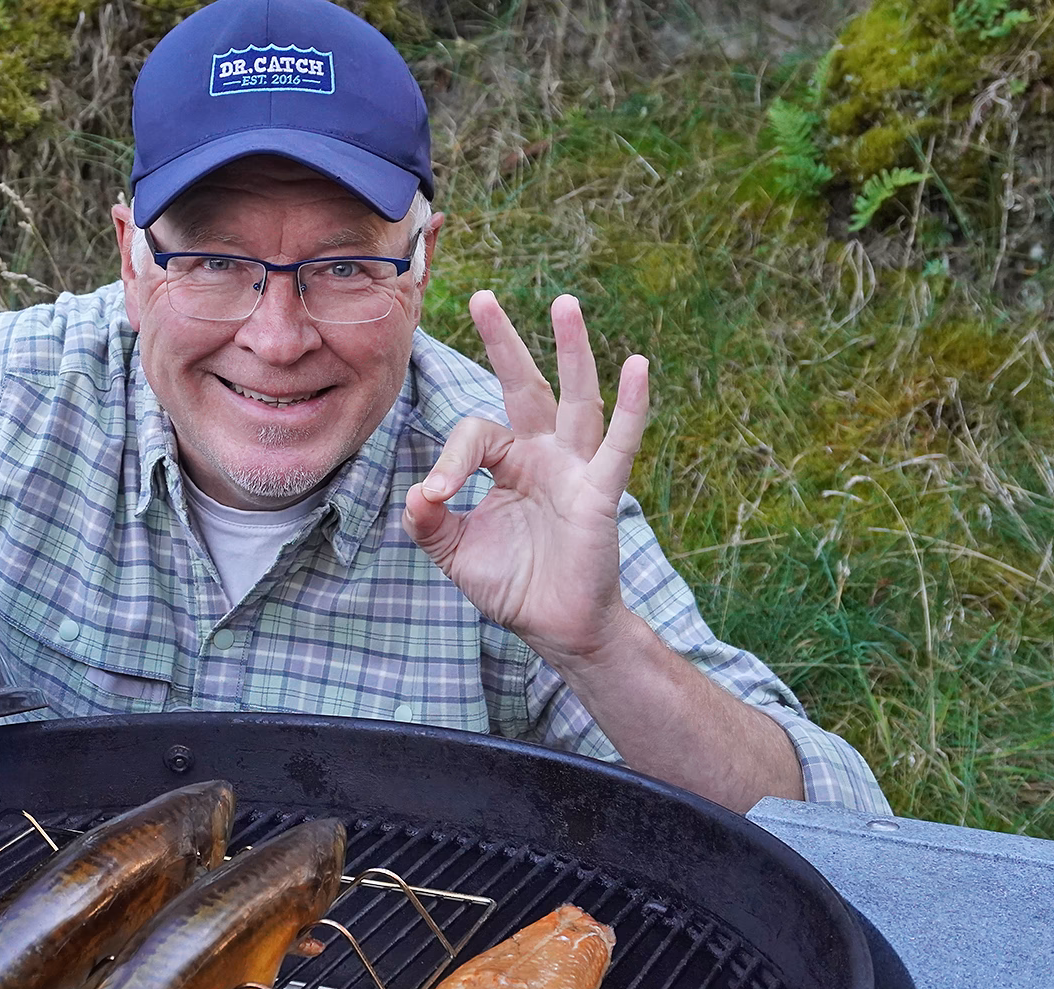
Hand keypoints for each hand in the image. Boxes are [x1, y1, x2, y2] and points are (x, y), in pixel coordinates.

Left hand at [401, 292, 649, 665]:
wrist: (555, 627)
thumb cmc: (512, 584)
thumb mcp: (455, 553)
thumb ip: (428, 523)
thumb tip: (417, 492)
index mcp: (508, 463)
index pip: (474, 435)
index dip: (450, 461)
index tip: (436, 497)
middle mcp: (542, 454)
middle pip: (524, 386)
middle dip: (503, 342)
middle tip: (480, 297)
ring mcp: (575, 468)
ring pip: (575, 399)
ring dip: (571, 351)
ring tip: (564, 303)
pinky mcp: (600, 492)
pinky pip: (619, 444)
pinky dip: (631, 407)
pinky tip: (636, 365)